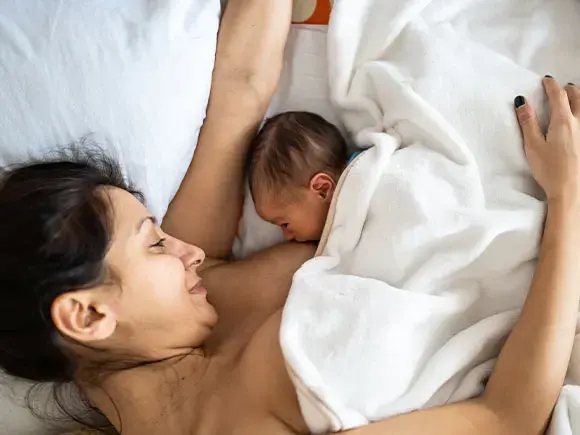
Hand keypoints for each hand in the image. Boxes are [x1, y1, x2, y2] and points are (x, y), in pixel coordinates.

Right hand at [515, 77, 579, 202]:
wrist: (572, 190)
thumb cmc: (550, 170)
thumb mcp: (533, 146)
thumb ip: (528, 123)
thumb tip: (522, 102)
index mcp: (562, 121)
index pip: (558, 95)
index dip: (551, 85)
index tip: (546, 80)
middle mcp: (579, 122)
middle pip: (577, 97)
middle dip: (569, 89)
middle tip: (562, 88)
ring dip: (579, 99)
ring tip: (574, 99)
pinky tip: (578, 122)